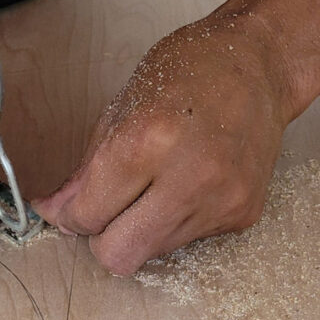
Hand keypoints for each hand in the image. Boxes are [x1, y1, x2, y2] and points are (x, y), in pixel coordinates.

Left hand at [31, 10, 297, 275]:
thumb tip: (58, 211)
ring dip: (141, 230)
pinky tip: (189, 184)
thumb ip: (87, 169)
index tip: (72, 209)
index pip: (89, 216)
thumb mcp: (123, 107)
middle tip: (107, 213)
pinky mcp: (242, 214)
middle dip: (103, 240)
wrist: (261, 64)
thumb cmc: (190, 71)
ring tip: (156, 187)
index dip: (72, 217)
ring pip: (153, 253)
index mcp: (147, 141)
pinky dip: (176, 221)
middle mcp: (188, 178)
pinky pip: (189, 240)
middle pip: (120, 256)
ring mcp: (220, 201)